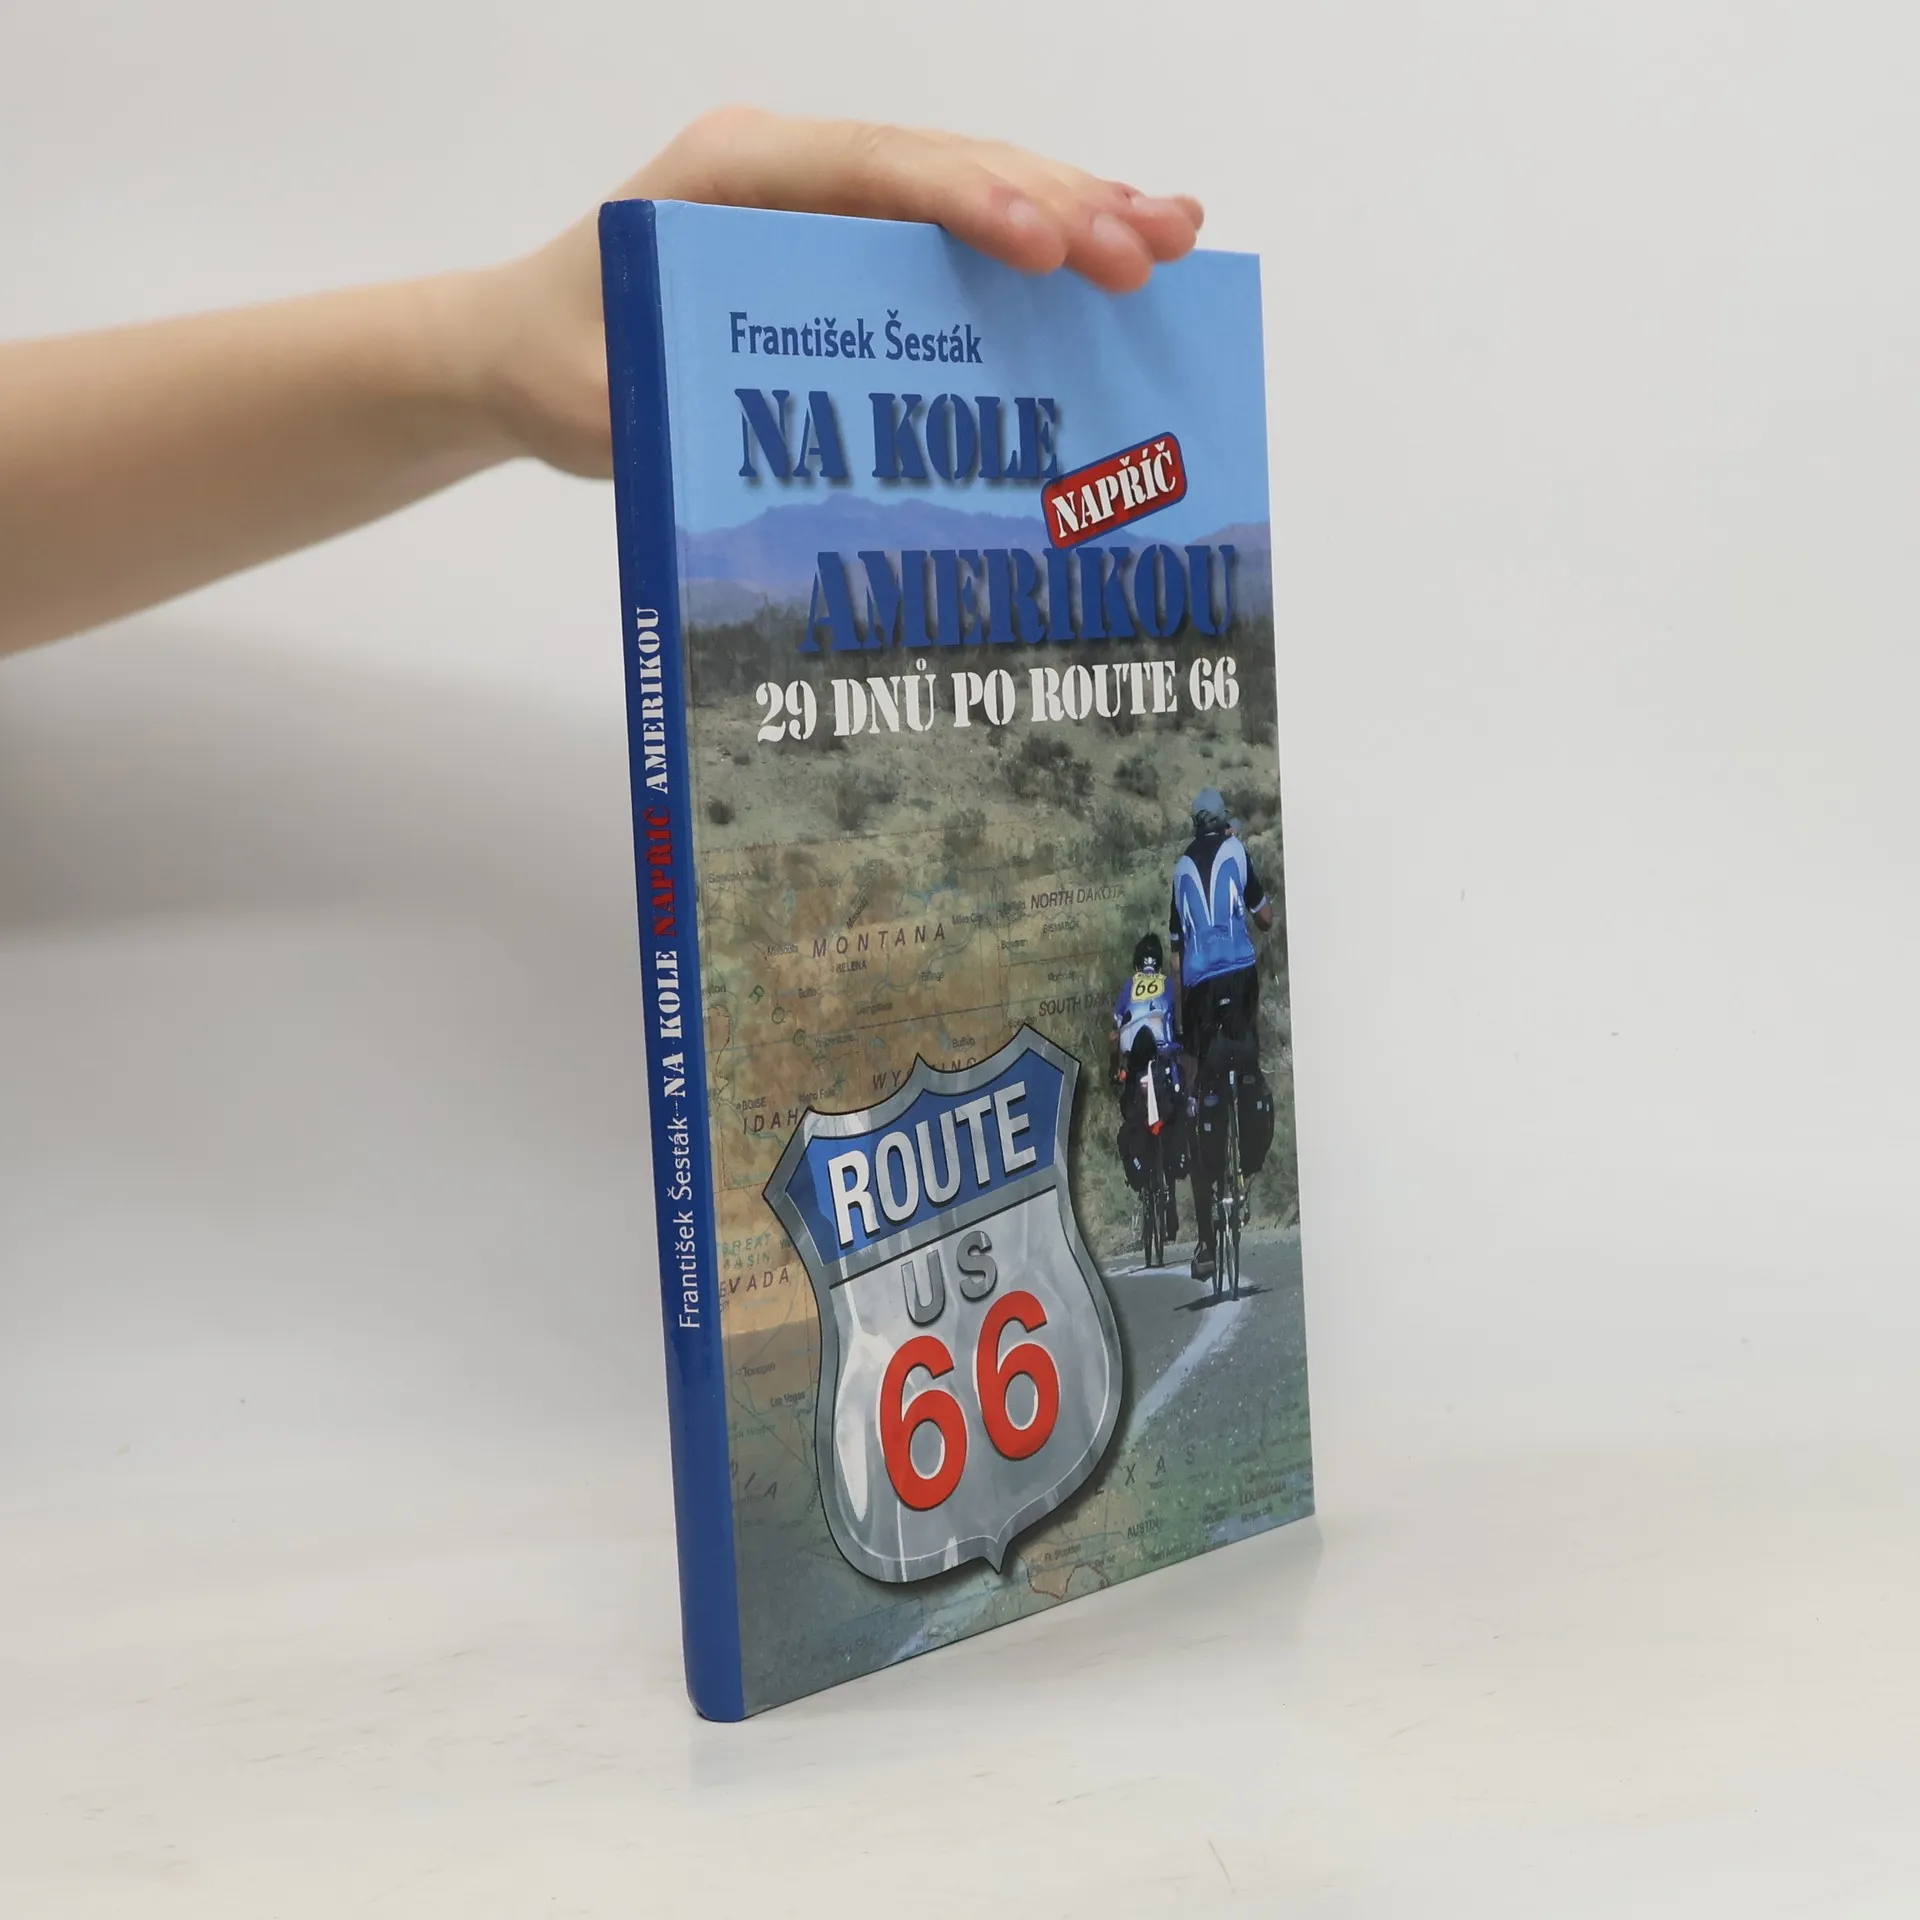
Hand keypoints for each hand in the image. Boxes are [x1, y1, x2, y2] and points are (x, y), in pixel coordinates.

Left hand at [474, 107, 1205, 478]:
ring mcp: (826, 199)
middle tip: (1154, 251)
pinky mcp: (848, 241)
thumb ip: (675, 406)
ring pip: (968, 186)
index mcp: (731, 176)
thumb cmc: (555, 360)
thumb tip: (788, 439)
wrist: (520, 346)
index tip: (1047, 245)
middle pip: (945, 166)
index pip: (870, 170)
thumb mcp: (598, 396)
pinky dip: (1034, 242)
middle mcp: (791, 168)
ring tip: (1172, 235)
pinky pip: (954, 230)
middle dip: (1056, 203)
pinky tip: (1111, 255)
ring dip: (1072, 210)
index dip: (969, 201)